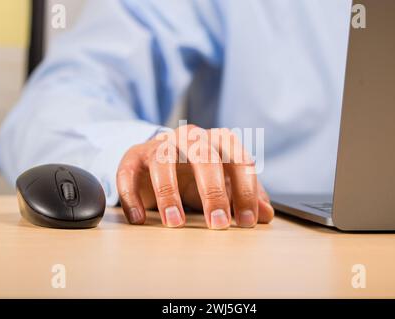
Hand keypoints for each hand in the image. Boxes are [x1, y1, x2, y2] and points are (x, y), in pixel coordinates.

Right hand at [116, 125, 273, 229]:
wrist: (161, 161)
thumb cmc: (196, 174)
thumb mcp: (223, 184)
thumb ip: (245, 196)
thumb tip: (267, 214)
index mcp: (218, 141)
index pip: (238, 160)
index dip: (246, 191)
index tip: (247, 221)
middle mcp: (190, 137)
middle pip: (204, 157)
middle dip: (213, 192)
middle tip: (217, 223)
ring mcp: (160, 144)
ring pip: (164, 161)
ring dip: (169, 193)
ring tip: (175, 222)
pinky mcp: (134, 156)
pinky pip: (128, 172)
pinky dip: (132, 195)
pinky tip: (139, 218)